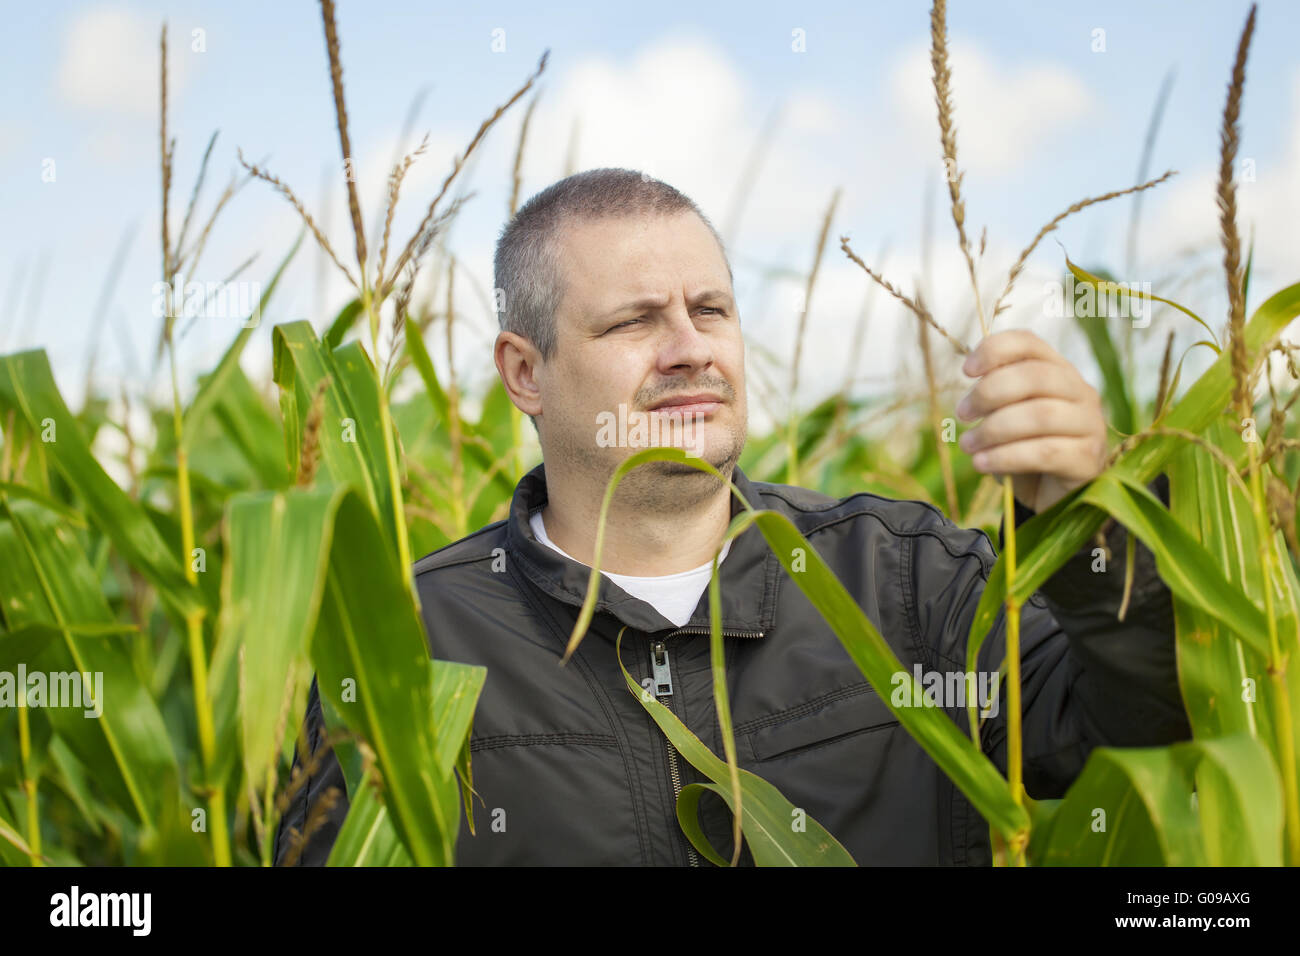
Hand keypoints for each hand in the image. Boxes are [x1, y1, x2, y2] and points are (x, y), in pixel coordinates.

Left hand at [954, 330, 1107, 513]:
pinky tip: (981, 464)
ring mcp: (1090, 424)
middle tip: (962, 414)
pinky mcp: (1088, 458)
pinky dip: (1006, 457)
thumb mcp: (1006, 418)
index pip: (1030, 343)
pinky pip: (1045, 452)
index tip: (966, 371)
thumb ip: (994, 400)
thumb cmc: (1026, 449)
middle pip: (1035, 376)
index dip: (995, 350)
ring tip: (968, 445)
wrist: (1053, 496)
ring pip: (1040, 415)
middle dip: (989, 393)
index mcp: (1058, 370)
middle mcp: (1080, 391)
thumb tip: (970, 398)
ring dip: (993, 429)